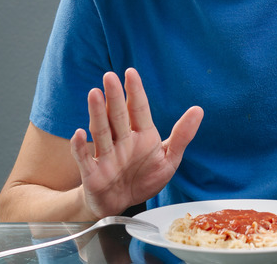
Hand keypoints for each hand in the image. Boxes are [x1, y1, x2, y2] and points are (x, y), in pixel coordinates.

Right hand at [70, 68, 202, 218]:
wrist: (122, 204)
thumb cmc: (144, 178)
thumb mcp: (169, 160)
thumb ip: (182, 136)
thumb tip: (198, 110)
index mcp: (142, 135)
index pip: (138, 109)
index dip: (135, 91)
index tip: (131, 73)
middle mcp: (122, 141)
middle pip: (117, 115)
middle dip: (114, 97)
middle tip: (110, 77)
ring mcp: (106, 155)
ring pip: (100, 131)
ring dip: (97, 113)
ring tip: (94, 94)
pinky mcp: (93, 173)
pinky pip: (85, 158)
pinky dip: (79, 147)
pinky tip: (78, 134)